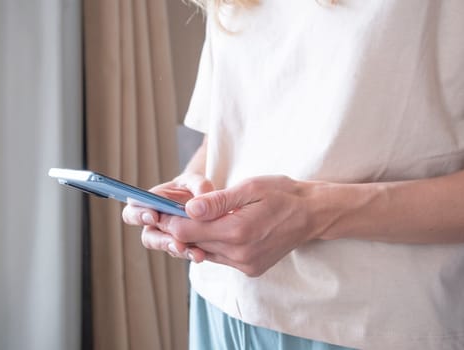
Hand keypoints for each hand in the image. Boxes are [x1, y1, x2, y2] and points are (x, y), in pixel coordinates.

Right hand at [122, 173, 214, 261]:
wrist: (207, 200)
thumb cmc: (195, 186)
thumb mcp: (197, 180)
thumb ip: (199, 185)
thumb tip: (198, 203)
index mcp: (152, 200)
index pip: (135, 208)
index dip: (139, 214)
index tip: (154, 217)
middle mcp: (156, 221)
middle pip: (147, 235)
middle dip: (160, 240)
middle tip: (176, 243)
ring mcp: (167, 235)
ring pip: (164, 246)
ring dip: (176, 249)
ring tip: (193, 252)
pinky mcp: (180, 245)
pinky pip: (180, 252)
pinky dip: (190, 253)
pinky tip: (200, 253)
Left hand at [156, 175, 324, 276]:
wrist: (312, 214)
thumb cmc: (282, 194)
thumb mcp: (250, 188)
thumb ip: (218, 200)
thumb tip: (189, 208)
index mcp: (238, 231)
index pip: (187, 231)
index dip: (169, 219)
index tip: (158, 208)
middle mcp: (240, 254)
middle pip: (193, 243)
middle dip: (179, 227)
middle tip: (169, 210)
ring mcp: (246, 265)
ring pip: (205, 252)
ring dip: (195, 236)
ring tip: (192, 217)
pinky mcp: (250, 269)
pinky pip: (220, 257)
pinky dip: (212, 243)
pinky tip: (215, 228)